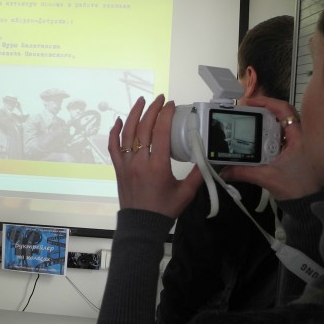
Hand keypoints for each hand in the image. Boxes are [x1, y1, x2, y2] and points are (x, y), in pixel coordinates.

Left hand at [109, 95, 203, 217]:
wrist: (142, 225)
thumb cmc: (164, 210)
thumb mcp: (186, 192)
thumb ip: (198, 173)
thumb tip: (210, 157)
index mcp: (158, 166)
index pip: (160, 133)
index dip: (165, 115)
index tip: (172, 105)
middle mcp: (140, 162)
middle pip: (143, 129)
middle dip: (152, 110)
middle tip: (161, 99)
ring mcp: (126, 164)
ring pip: (127, 134)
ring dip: (133, 115)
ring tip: (142, 101)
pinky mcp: (118, 168)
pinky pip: (113, 147)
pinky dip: (114, 132)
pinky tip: (119, 120)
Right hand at [219, 97, 320, 199]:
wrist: (309, 204)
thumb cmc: (296, 188)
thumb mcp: (267, 178)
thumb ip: (244, 172)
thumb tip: (224, 170)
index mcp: (298, 137)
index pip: (284, 110)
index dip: (267, 102)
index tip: (249, 103)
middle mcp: (300, 136)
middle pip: (281, 114)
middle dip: (263, 110)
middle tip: (245, 112)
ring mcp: (299, 143)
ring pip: (281, 125)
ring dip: (265, 122)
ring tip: (248, 122)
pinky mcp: (296, 151)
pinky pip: (281, 136)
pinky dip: (268, 134)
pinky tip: (257, 140)